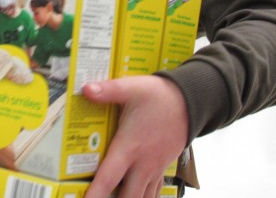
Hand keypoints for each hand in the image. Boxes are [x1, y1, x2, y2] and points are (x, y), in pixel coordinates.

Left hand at [83, 75, 188, 197]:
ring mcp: (154, 169)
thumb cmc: (158, 96)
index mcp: (129, 147)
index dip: (96, 194)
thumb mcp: (131, 88)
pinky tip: (134, 195)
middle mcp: (142, 164)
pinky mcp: (162, 168)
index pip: (109, 178)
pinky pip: (153, 193)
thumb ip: (108, 90)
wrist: (190, 102)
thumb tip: (86, 89)